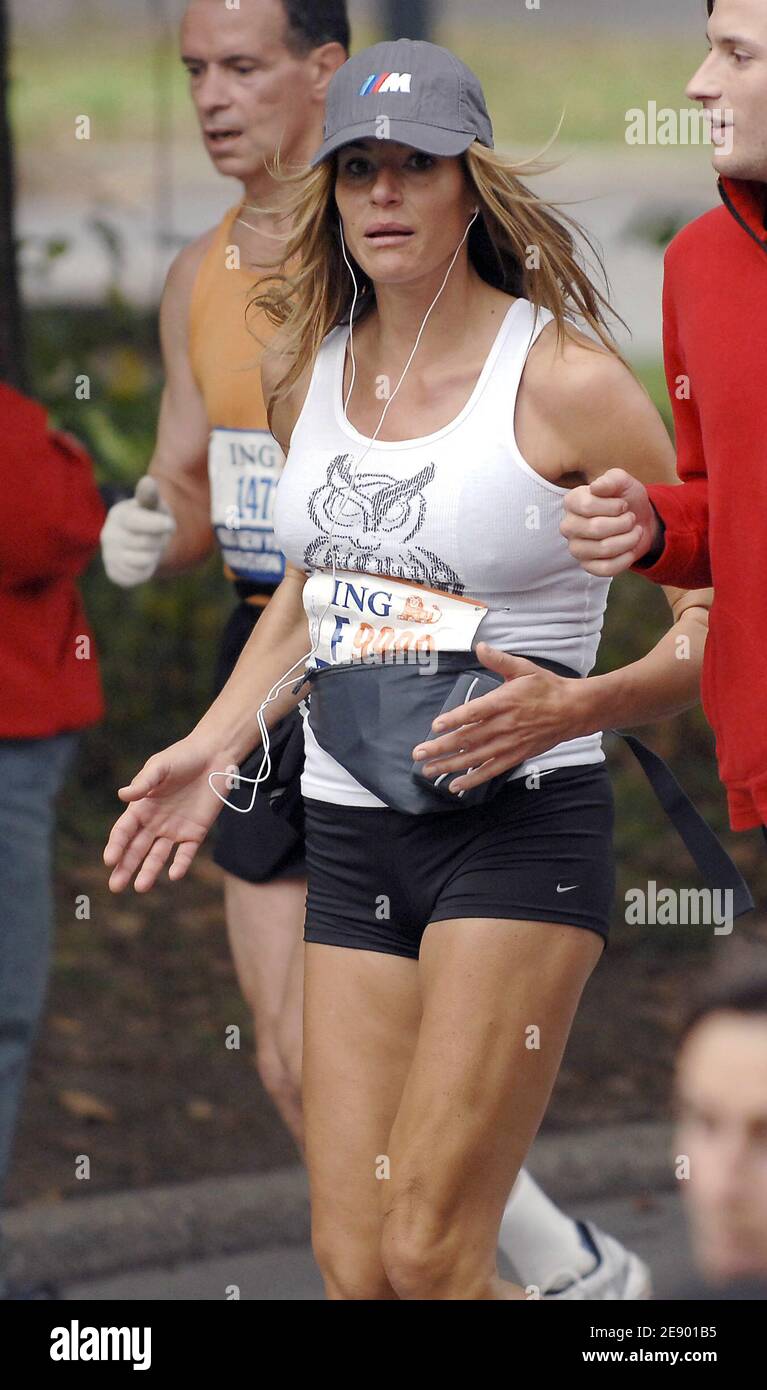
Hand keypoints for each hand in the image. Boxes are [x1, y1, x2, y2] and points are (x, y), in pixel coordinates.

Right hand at [100, 475, 175, 586]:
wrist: (143, 543)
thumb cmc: (152, 520)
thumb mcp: (155, 506)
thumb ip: (151, 497)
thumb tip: (147, 481)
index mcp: (118, 514)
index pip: (135, 521)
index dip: (157, 524)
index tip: (170, 525)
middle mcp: (108, 534)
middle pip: (145, 543)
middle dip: (160, 541)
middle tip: (159, 537)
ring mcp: (108, 555)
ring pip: (143, 561)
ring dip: (154, 556)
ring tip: (150, 549)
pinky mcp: (114, 573)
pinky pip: (137, 576)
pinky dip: (146, 570)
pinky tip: (142, 562)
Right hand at [104, 735, 232, 891]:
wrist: (214, 756)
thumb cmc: (182, 757)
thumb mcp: (160, 766)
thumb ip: (144, 782)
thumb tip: (122, 795)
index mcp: (141, 807)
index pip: (124, 831)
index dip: (116, 846)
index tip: (109, 861)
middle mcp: (154, 822)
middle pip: (136, 849)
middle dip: (125, 867)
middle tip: (115, 887)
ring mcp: (174, 830)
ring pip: (158, 856)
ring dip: (149, 871)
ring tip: (141, 887)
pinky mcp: (195, 833)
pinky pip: (186, 853)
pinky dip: (180, 864)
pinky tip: (174, 875)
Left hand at [411, 642, 581, 791]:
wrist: (573, 710)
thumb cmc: (546, 687)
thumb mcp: (524, 668)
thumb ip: (499, 660)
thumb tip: (480, 646)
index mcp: (504, 701)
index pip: (475, 712)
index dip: (454, 719)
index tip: (435, 726)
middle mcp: (505, 725)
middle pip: (469, 738)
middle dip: (441, 748)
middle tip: (418, 754)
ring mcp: (510, 743)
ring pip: (475, 757)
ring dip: (450, 765)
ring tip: (428, 771)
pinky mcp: (516, 755)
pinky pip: (491, 770)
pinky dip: (473, 779)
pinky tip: (455, 785)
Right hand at [559, 468, 659, 576]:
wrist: (640, 521)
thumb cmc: (627, 500)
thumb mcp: (624, 482)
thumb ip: (612, 479)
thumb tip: (596, 487)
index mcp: (572, 502)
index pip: (587, 506)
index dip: (613, 506)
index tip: (623, 505)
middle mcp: (568, 526)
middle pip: (595, 528)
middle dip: (624, 523)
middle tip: (631, 519)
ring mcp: (576, 548)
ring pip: (603, 549)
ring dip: (628, 540)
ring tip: (634, 532)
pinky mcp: (588, 566)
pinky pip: (607, 568)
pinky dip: (626, 559)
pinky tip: (630, 549)